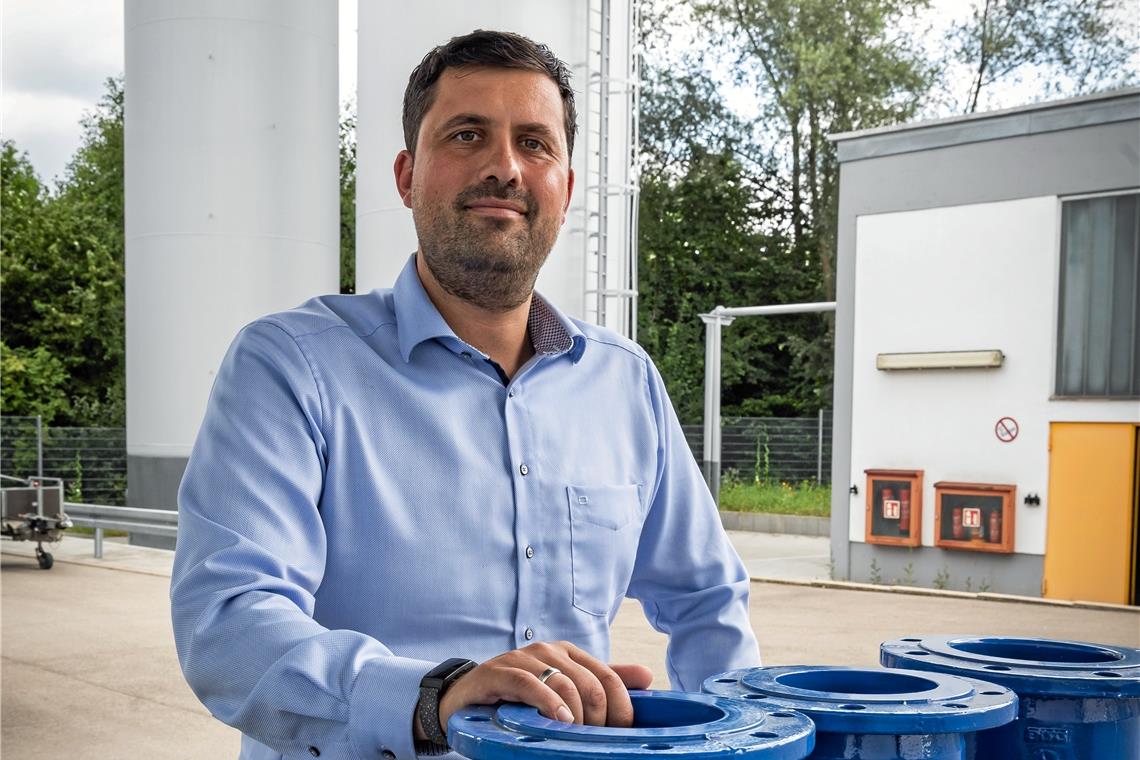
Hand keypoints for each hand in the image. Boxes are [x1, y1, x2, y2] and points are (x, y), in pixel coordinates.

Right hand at [437, 641, 652, 733]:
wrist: (466, 697)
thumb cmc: (517, 697)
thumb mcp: (562, 690)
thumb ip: (602, 682)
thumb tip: (647, 676)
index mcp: (569, 654)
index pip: (608, 677)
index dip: (621, 708)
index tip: (619, 734)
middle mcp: (550, 651)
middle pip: (591, 683)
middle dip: (599, 717)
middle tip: (593, 741)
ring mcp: (524, 659)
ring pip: (565, 684)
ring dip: (577, 716)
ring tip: (575, 736)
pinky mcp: (501, 671)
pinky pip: (532, 685)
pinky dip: (550, 704)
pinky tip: (559, 720)